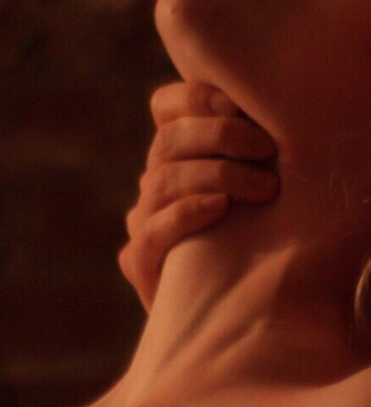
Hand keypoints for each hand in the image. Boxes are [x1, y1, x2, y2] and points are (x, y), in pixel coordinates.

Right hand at [118, 82, 278, 312]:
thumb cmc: (248, 242)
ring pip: (163, 181)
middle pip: (168, 140)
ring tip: (263, 190)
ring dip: (217, 176)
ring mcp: (140, 223)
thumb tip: (268, 117)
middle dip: (220, 137)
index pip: (166, 107)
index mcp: (174, 158)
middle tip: (268, 151)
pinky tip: (219, 210)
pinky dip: (187, 213)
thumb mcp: (251, 189)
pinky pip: (154, 230)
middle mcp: (152, 185)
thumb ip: (247, 154)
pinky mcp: (137, 261)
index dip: (196, 98)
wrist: (223, 309)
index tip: (239, 107)